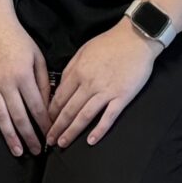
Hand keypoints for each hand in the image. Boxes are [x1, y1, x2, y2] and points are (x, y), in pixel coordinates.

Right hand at [0, 8, 49, 156]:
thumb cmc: (16, 38)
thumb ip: (44, 80)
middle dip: (30, 137)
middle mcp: (7, 82)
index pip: (37, 107)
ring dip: (10, 137)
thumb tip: (48, 103)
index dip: (44, 124)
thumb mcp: (37, 56)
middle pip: (20, 117)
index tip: (50, 136)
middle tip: (36, 150)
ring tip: (18, 151)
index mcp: (24, 75)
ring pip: (1, 117)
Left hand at [46, 20, 159, 148]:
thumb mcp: (83, 51)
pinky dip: (99, 130)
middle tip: (49, 140)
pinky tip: (91, 141)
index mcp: (77, 71)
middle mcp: (88, 83)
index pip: (59, 97)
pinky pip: (108, 116)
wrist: (135, 38)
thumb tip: (61, 85)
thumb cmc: (109, 43)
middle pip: (68, 110)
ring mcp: (105, 91)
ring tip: (62, 144)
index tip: (45, 123)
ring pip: (84, 116)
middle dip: (56, 127)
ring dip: (72, 131)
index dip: (50, 113)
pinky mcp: (122, 97)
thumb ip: (71, 69)